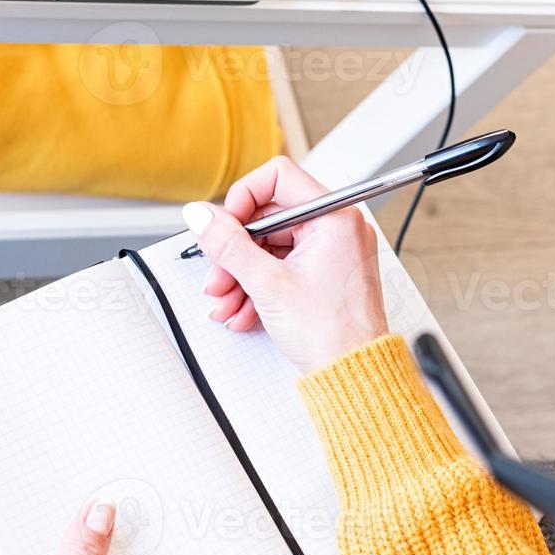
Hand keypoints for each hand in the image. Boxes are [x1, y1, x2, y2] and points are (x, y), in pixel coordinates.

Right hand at [182, 156, 387, 372]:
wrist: (353, 376)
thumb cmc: (333, 333)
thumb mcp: (267, 284)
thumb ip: (228, 245)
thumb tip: (201, 216)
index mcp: (335, 217)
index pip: (278, 178)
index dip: (243, 199)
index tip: (224, 226)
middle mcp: (337, 228)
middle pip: (268, 220)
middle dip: (235, 252)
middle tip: (218, 275)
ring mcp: (331, 253)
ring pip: (270, 249)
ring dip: (241, 276)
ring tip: (226, 302)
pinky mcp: (324, 275)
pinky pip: (282, 268)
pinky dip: (258, 288)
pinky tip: (243, 311)